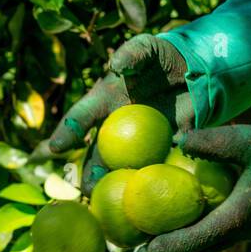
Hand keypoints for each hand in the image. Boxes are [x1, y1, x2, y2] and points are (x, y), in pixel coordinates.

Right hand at [37, 35, 191, 191]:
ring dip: (117, 183)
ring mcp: (137, 142)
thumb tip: (117, 64)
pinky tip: (149, 194)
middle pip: (98, 153)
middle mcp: (115, 128)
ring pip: (122, 166)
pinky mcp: (163, 149)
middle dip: (91, 172)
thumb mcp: (147, 48)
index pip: (81, 118)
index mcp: (103, 102)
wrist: (193, 71)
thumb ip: (133, 53)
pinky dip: (152, 179)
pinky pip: (154, 166)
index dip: (68, 132)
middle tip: (86, 189)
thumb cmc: (160, 58)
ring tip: (113, 203)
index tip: (56, 147)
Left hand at [131, 125, 250, 251]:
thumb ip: (213, 142)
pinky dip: (195, 239)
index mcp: (240, 217)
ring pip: (206, 249)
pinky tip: (177, 230)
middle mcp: (243, 233)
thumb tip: (177, 141)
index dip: (167, 250)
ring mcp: (249, 235)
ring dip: (179, 251)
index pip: (196, 241)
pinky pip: (217, 239)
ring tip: (149, 249)